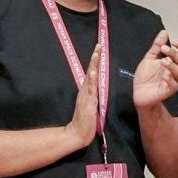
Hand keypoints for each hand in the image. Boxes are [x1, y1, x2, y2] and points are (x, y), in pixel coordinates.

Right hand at [64, 31, 105, 151]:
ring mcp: (86, 95)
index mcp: (88, 91)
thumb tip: (98, 89)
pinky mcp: (88, 101)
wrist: (78, 132)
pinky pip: (90, 89)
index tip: (99, 49)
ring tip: (96, 53)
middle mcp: (86, 90)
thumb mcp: (92, 105)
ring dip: (93, 64)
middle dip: (95, 57)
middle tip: (98, 45)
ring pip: (90, 77)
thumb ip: (94, 97)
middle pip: (91, 70)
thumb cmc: (86, 121)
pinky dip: (91, 80)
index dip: (96, 61)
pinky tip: (93, 72)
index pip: (93, 73)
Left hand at [133, 30, 177, 109]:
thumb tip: (164, 32)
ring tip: (163, 61)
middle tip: (164, 49)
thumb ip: (156, 45)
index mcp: (170, 62)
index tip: (174, 41)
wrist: (138, 93)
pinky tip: (164, 76)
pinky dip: (169, 80)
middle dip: (174, 53)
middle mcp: (172, 71)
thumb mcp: (149, 58)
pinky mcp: (168, 90)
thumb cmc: (145, 77)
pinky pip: (174, 85)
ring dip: (172, 65)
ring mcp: (171, 80)